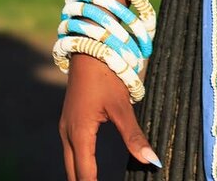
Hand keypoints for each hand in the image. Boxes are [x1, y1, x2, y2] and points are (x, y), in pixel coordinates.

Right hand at [59, 53, 160, 179]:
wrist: (89, 49)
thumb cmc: (106, 75)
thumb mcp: (122, 106)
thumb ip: (134, 135)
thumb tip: (151, 161)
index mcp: (79, 134)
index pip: (86, 175)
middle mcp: (67, 134)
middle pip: (73, 173)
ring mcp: (65, 127)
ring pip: (70, 162)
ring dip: (81, 176)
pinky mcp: (69, 120)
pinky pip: (70, 150)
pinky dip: (78, 163)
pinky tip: (88, 168)